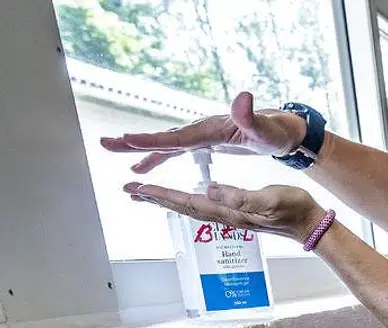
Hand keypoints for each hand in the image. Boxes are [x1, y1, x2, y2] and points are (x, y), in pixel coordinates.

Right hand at [100, 92, 306, 173]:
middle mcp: (201, 129)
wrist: (281, 130)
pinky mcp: (203, 142)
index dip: (154, 141)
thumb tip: (242, 97)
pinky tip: (140, 169)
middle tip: (105, 143)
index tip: (128, 140)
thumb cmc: (276, 132)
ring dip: (138, 148)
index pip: (179, 137)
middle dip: (134, 141)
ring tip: (112, 149)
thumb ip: (252, 116)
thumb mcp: (266, 129)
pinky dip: (156, 157)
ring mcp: (200, 135)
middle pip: (164, 138)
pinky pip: (175, 150)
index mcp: (212, 129)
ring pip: (165, 143)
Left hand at [125, 181, 327, 242]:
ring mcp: (231, 215)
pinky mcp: (238, 212)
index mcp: (229, 210)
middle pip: (182, 207)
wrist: (310, 224)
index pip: (188, 202)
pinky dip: (186, 201)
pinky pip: (204, 207)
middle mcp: (225, 215)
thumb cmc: (294, 209)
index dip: (162, 195)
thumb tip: (210, 189)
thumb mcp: (270, 198)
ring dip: (167, 201)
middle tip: (129, 191)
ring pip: (191, 207)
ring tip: (147, 195)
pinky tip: (184, 199)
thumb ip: (241, 195)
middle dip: (155, 199)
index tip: (138, 188)